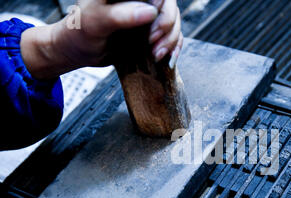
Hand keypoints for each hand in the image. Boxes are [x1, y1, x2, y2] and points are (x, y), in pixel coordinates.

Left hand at [21, 0, 182, 78]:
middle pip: (169, 4)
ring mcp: (146, 14)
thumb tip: (150, 12)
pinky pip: (173, 36)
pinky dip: (174, 48)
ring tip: (156, 55)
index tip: (152, 17)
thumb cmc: (79, 33)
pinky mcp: (151, 31)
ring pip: (174, 21)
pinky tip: (167, 59)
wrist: (76, 52)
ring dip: (170, 39)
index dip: (160, 2)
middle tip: (153, 41)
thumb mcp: (94, 22)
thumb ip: (120, 15)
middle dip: (166, 24)